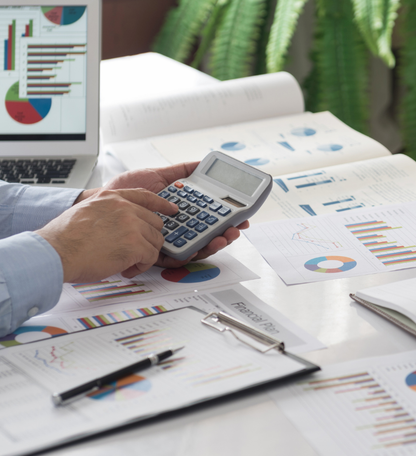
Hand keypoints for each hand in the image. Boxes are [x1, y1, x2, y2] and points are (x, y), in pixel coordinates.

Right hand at [37, 188, 177, 282]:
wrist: (56, 251)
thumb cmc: (65, 237)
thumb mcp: (86, 211)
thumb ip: (107, 213)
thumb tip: (117, 225)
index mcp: (112, 197)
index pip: (145, 196)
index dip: (161, 204)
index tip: (172, 209)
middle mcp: (125, 208)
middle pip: (155, 222)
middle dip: (148, 239)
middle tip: (137, 251)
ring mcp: (132, 225)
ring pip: (155, 241)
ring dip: (144, 255)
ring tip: (128, 263)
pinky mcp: (135, 245)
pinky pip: (151, 257)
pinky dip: (141, 267)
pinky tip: (127, 270)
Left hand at [76, 162, 249, 267]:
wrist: (101, 203)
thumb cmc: (123, 192)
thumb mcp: (157, 176)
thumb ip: (180, 172)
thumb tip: (202, 163)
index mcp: (180, 212)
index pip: (208, 217)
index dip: (225, 218)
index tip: (239, 215)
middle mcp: (177, 228)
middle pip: (208, 234)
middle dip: (226, 232)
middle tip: (236, 228)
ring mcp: (168, 241)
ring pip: (198, 248)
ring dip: (215, 243)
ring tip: (224, 236)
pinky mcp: (156, 253)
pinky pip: (177, 258)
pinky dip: (192, 253)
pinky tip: (200, 245)